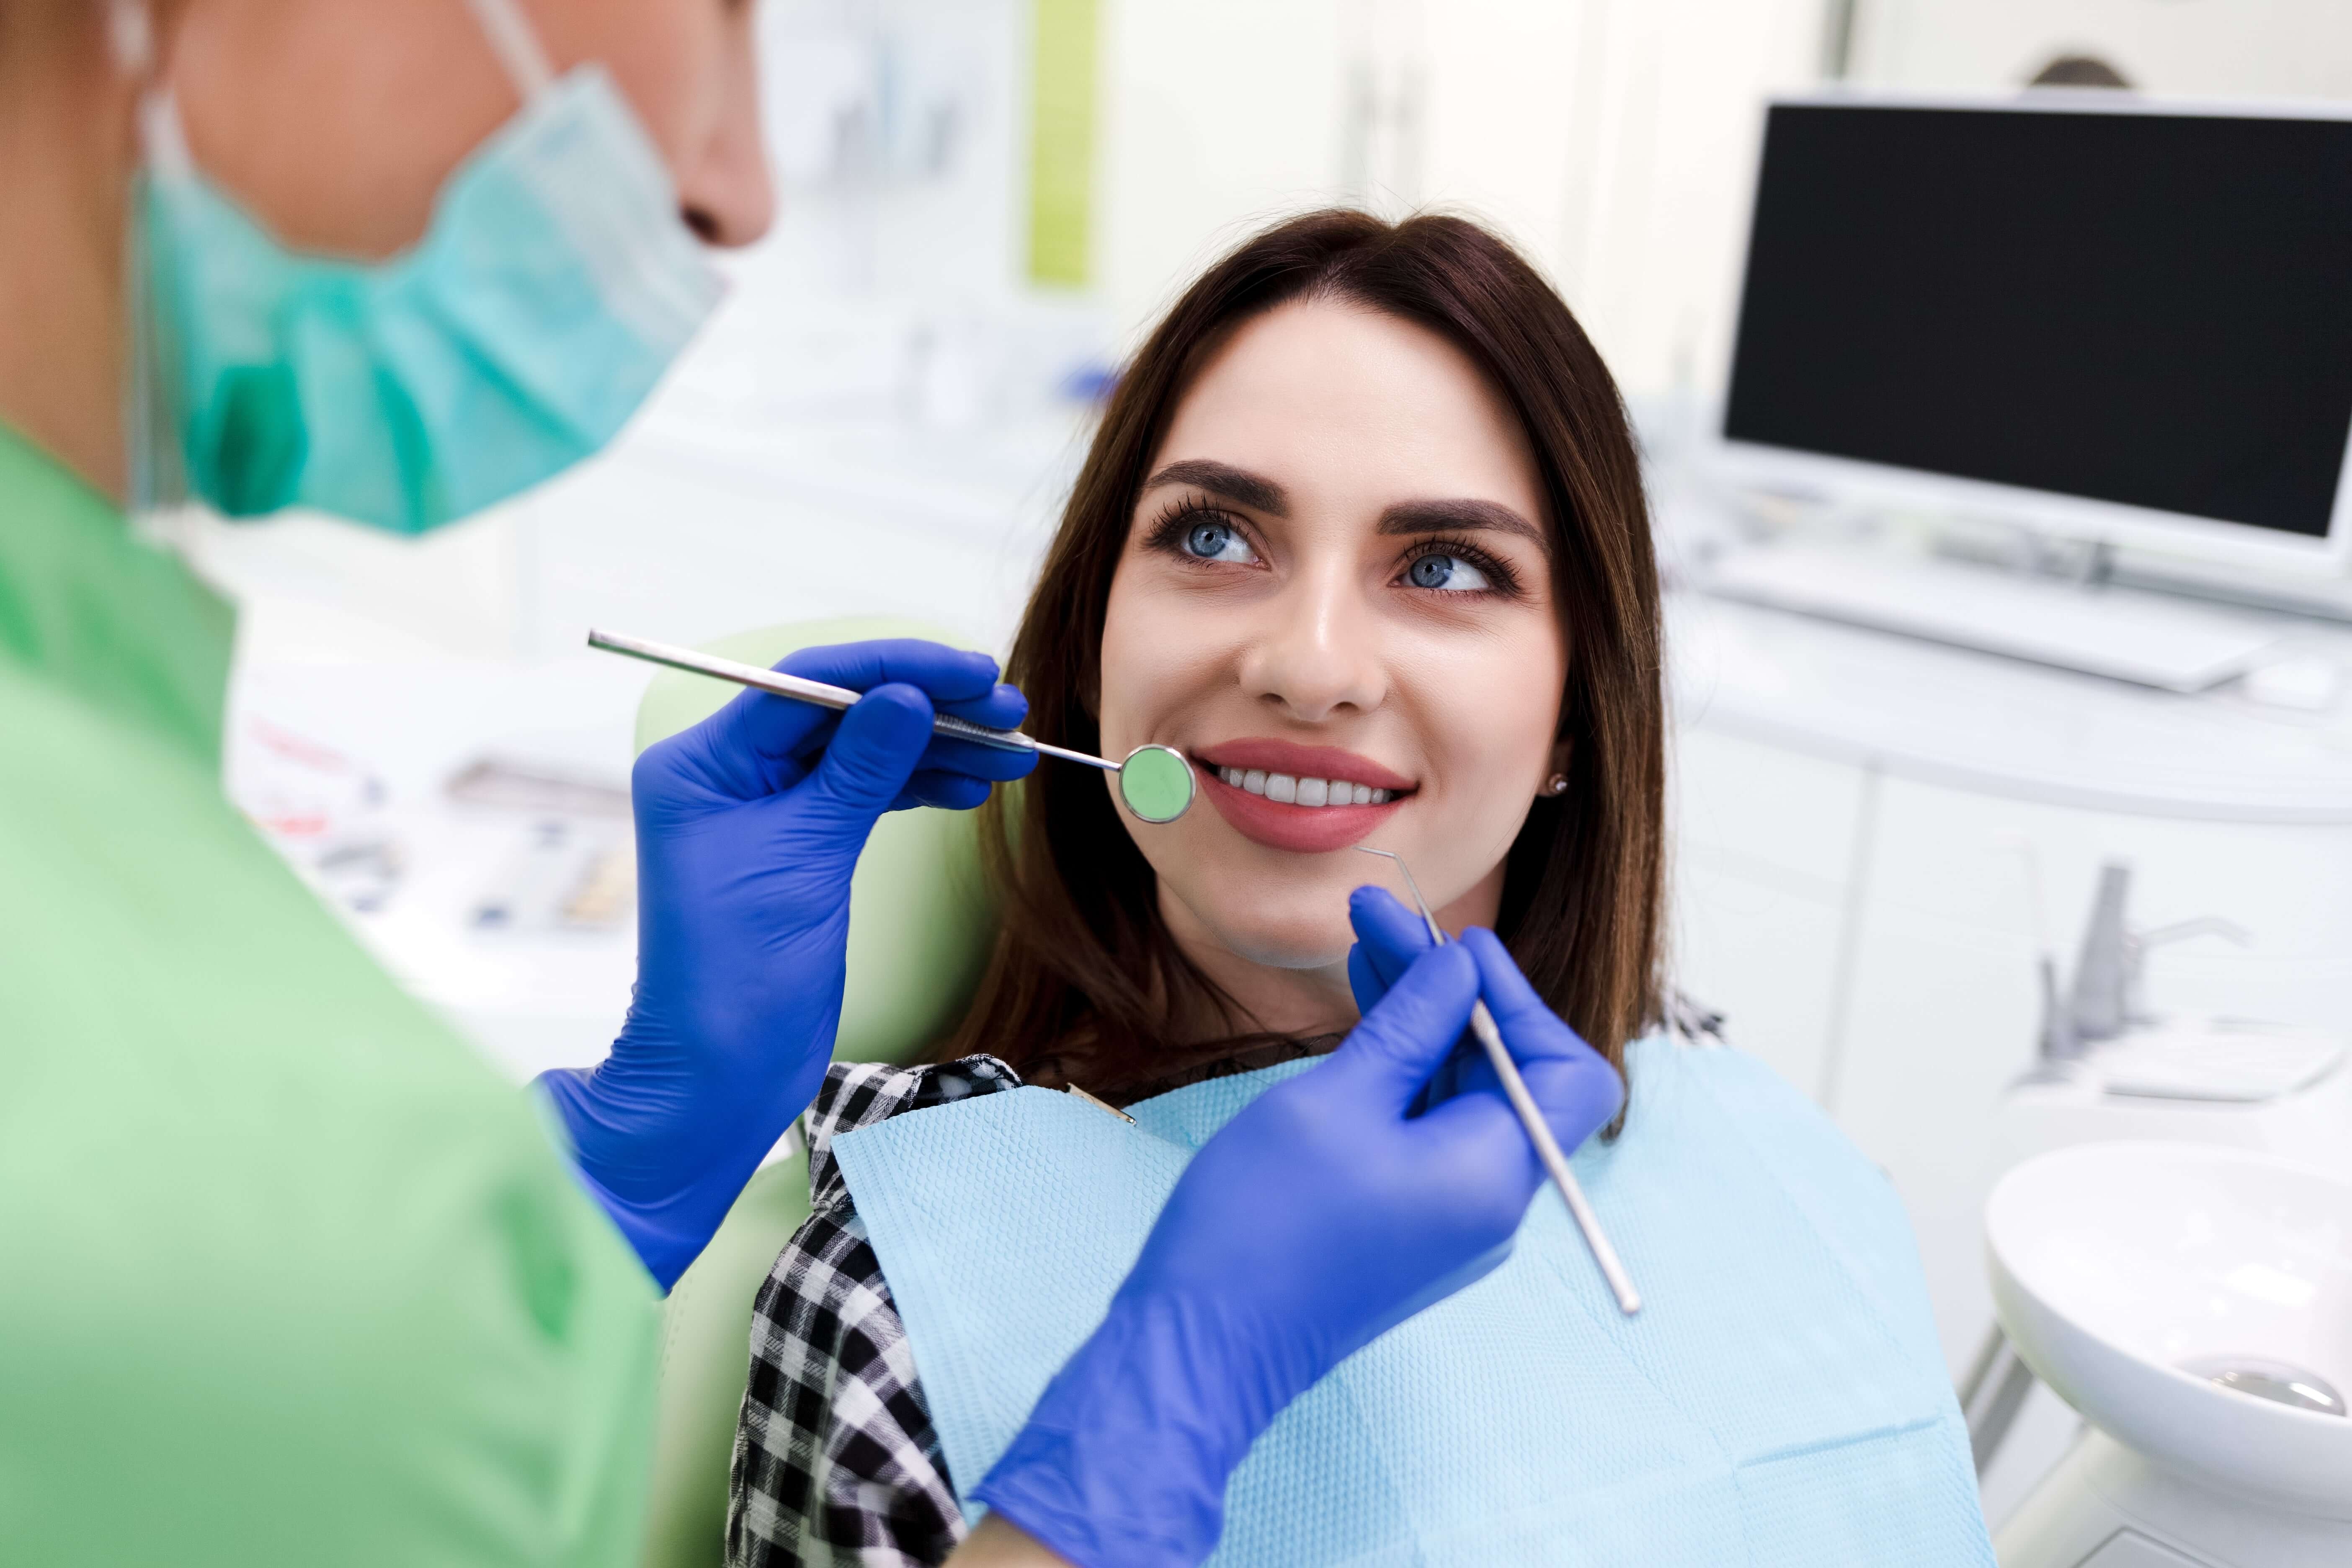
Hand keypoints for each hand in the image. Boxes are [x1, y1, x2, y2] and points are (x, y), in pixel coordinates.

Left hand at [539, 639, 1034, 1288]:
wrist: (724, 1071)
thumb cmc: (738, 971)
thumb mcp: (805, 856)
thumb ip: (859, 769)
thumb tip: (906, 695)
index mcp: (703, 763)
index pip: (808, 684)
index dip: (896, 670)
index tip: (971, 673)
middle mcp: (729, 775)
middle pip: (842, 711)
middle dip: (928, 707)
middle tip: (1008, 708)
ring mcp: (766, 810)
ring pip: (864, 752)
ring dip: (937, 748)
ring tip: (1010, 753)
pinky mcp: (801, 847)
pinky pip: (867, 794)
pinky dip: (920, 786)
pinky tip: (971, 785)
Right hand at [972, 891, 1623, 1567]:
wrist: (1201, 1344)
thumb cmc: (1264, 1224)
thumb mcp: (1338, 1099)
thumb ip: (1410, 1026)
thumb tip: (1462, 966)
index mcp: (1493, 1175)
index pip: (1563, 1069)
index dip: (1516, 997)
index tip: (1452, 943)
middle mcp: (1488, 1200)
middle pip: (1506, 1073)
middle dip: (1450, 991)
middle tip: (1381, 917)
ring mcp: (1446, 1214)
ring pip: (1458, 1094)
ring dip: (1419, 1019)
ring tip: (1364, 942)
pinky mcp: (1404, 1220)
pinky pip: (1424, 1127)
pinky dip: (1400, 1067)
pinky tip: (1361, 1010)